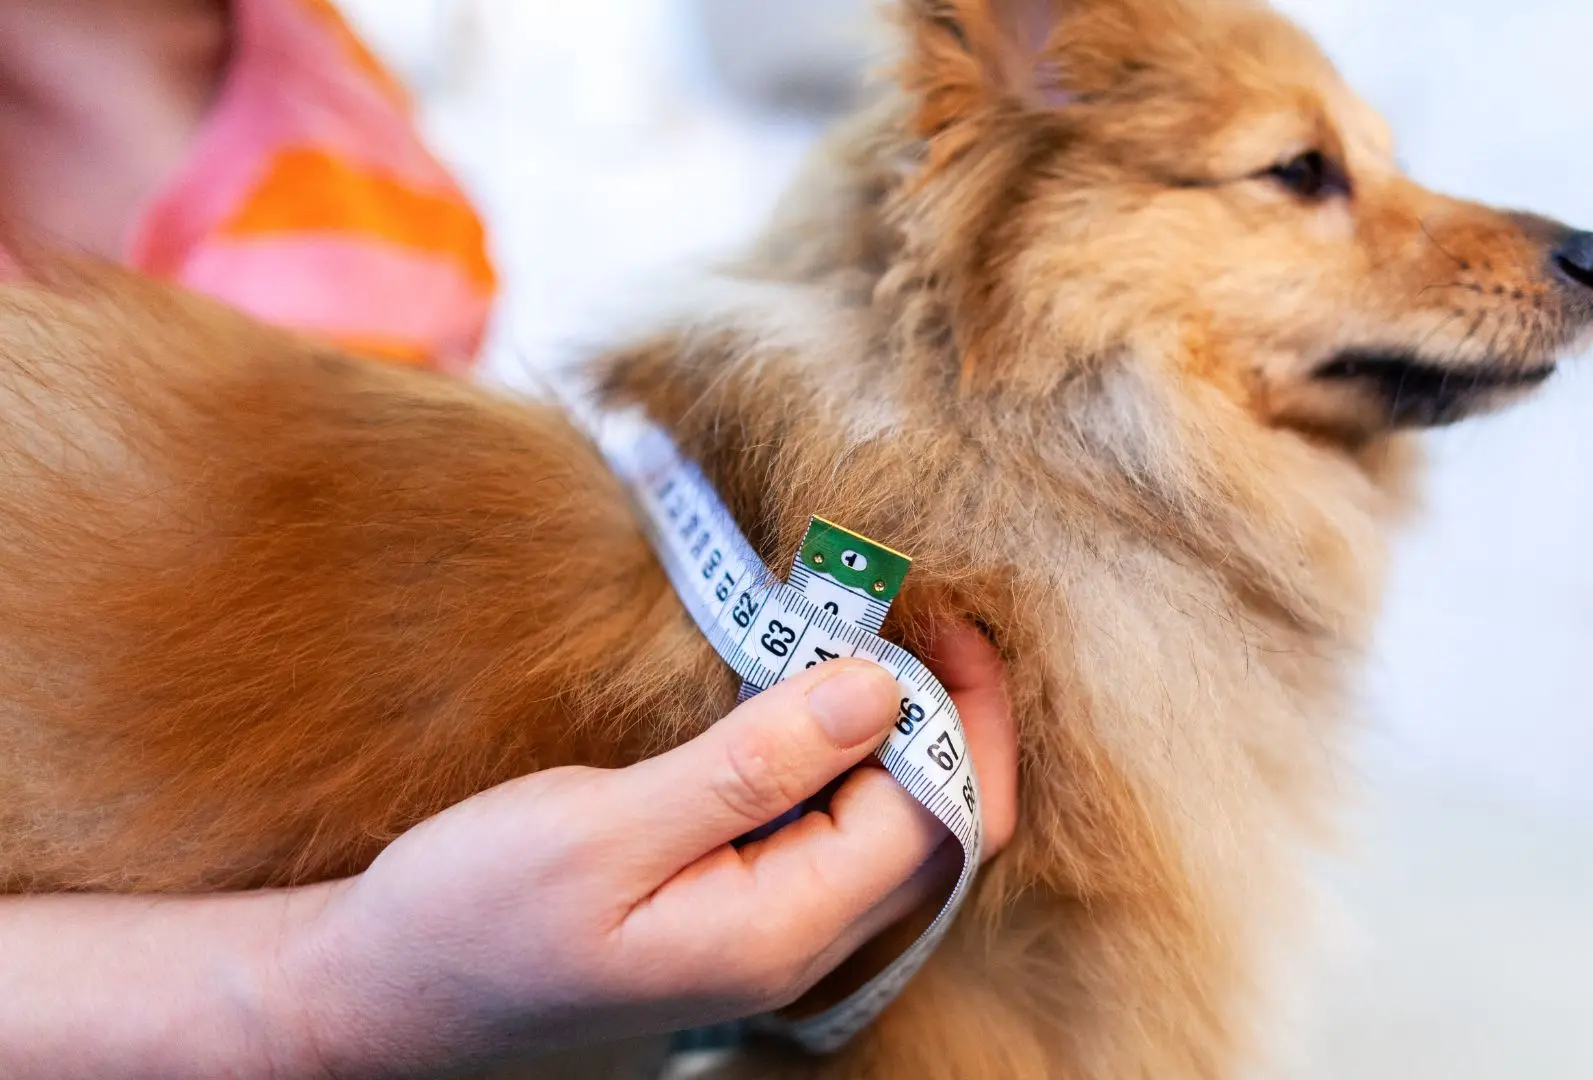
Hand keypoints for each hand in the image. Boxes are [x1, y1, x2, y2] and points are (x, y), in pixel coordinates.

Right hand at [271, 625, 1016, 1077]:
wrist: (387, 987)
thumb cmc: (473, 914)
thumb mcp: (599, 829)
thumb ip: (749, 766)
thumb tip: (878, 691)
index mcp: (783, 929)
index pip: (937, 813)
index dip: (956, 710)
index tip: (935, 614)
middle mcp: (800, 943)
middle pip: (939, 826)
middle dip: (950, 716)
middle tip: (915, 612)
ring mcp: (774, 932)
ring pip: (894, 827)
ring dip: (902, 732)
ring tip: (871, 638)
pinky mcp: (742, 911)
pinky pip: (837, 831)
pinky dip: (849, 757)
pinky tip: (813, 701)